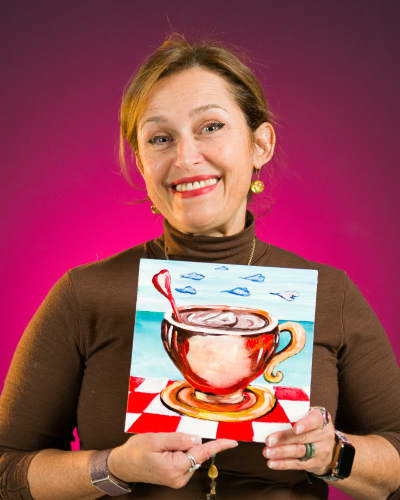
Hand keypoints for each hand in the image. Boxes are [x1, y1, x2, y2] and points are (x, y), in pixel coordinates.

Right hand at [108, 432, 237, 488]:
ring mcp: (178, 479)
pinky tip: (163, 451)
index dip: (219, 445)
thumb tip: (197, 438)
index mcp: (176, 467)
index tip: (233, 441)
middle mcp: (180, 477)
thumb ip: (179, 438)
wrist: (123, 465)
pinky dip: (178, 451)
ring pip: (190, 455)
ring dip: (181, 446)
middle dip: (187, 441)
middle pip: (195, 451)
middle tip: (166, 438)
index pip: (202, 452)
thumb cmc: (136, 451)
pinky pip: (184, 459)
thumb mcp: (156, 439)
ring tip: (161, 446)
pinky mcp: (175, 477)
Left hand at [263, 407, 334, 474]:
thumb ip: (295, 414)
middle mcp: (324, 435)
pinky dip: (283, 464)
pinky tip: (272, 463)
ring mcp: (321, 451)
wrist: (327, 445)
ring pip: (299, 451)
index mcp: (322, 419)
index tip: (295, 428)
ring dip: (281, 452)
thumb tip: (270, 414)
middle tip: (269, 440)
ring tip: (267, 452)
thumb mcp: (308, 415)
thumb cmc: (311, 425)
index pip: (315, 420)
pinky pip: (298, 464)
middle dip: (284, 439)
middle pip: (303, 437)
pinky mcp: (314, 463)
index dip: (305, 424)